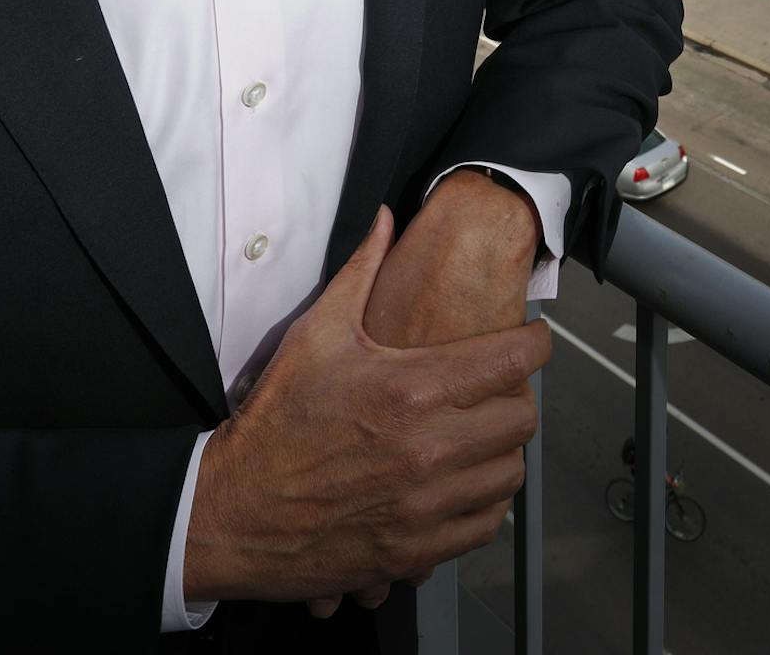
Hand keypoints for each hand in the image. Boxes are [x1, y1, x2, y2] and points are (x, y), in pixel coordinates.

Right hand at [182, 207, 549, 609]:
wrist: (235, 510)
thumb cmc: (274, 422)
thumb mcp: (315, 334)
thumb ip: (361, 271)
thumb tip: (385, 220)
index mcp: (410, 388)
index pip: (511, 361)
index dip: (535, 343)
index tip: (534, 338)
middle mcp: (428, 448)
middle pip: (522, 420)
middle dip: (519, 395)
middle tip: (500, 387)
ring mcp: (425, 505)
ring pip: (510, 475)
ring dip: (505, 450)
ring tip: (483, 434)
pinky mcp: (417, 549)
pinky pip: (485, 525)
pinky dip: (485, 502)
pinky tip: (466, 481)